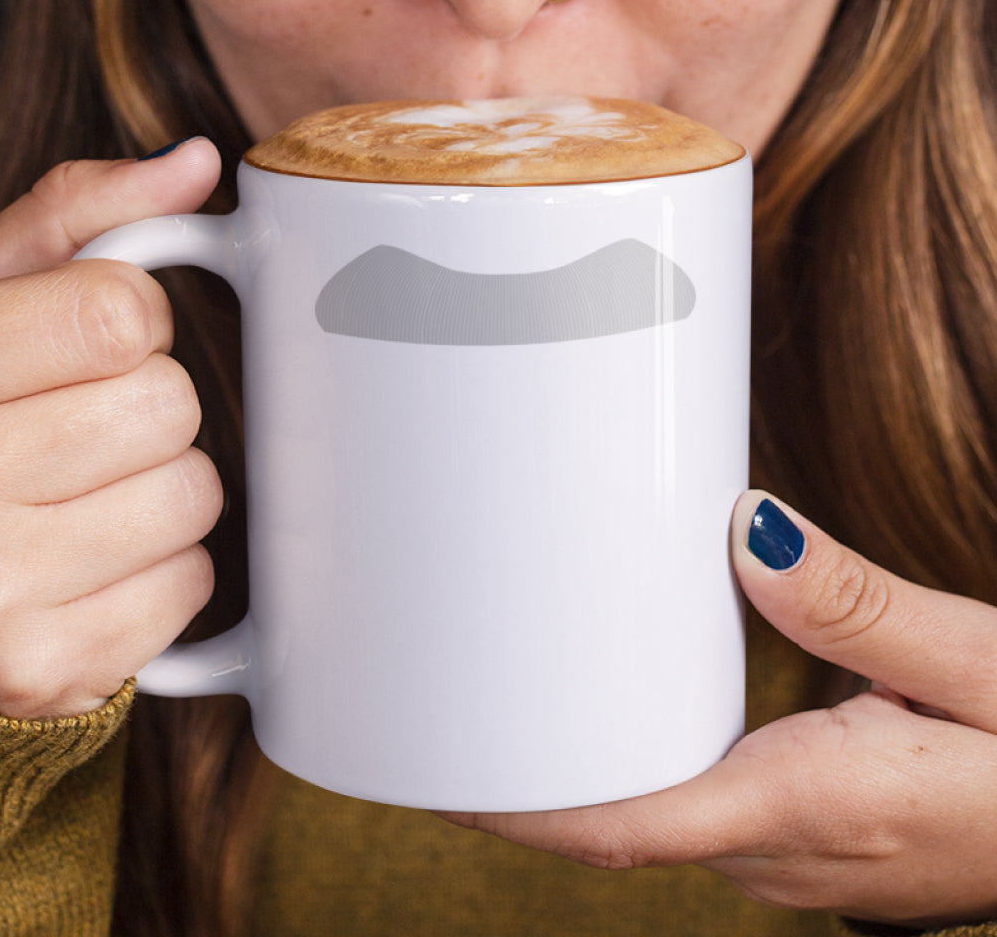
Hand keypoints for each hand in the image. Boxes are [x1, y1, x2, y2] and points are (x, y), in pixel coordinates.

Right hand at [0, 139, 224, 717]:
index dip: (125, 318)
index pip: (120, 315)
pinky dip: (161, 568)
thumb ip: (69, 222)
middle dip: (144, 402)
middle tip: (68, 425)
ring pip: (194, 497)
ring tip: (74, 494)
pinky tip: (85, 560)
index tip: (80, 341)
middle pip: (168, 406)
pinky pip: (190, 588)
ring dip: (159, 484)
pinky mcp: (41, 674)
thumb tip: (197, 164)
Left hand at [448, 490, 996, 927]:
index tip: (446, 773)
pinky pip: (693, 807)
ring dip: (582, 771)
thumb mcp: (978, 662)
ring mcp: (787, 856)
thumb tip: (749, 534)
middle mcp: (780, 849)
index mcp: (807, 802)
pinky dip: (640, 769)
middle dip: (531, 778)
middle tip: (454, 696)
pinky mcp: (799, 838)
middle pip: (621, 822)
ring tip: (517, 694)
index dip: (527, 807)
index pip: (630, 826)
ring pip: (653, 818)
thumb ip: (859, 605)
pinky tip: (620, 716)